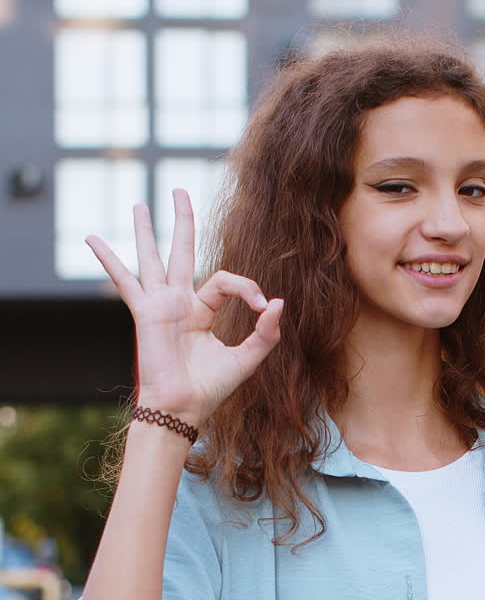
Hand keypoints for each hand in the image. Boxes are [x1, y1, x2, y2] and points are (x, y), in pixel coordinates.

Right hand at [84, 187, 283, 426]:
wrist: (182, 408)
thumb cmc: (210, 389)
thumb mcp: (246, 358)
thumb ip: (265, 333)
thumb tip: (278, 302)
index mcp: (201, 311)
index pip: (223, 280)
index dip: (247, 286)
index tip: (262, 305)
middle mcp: (179, 303)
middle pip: (181, 251)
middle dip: (181, 221)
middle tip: (180, 191)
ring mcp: (159, 305)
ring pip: (152, 258)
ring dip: (144, 230)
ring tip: (138, 204)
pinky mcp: (145, 313)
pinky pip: (124, 281)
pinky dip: (107, 259)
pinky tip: (91, 238)